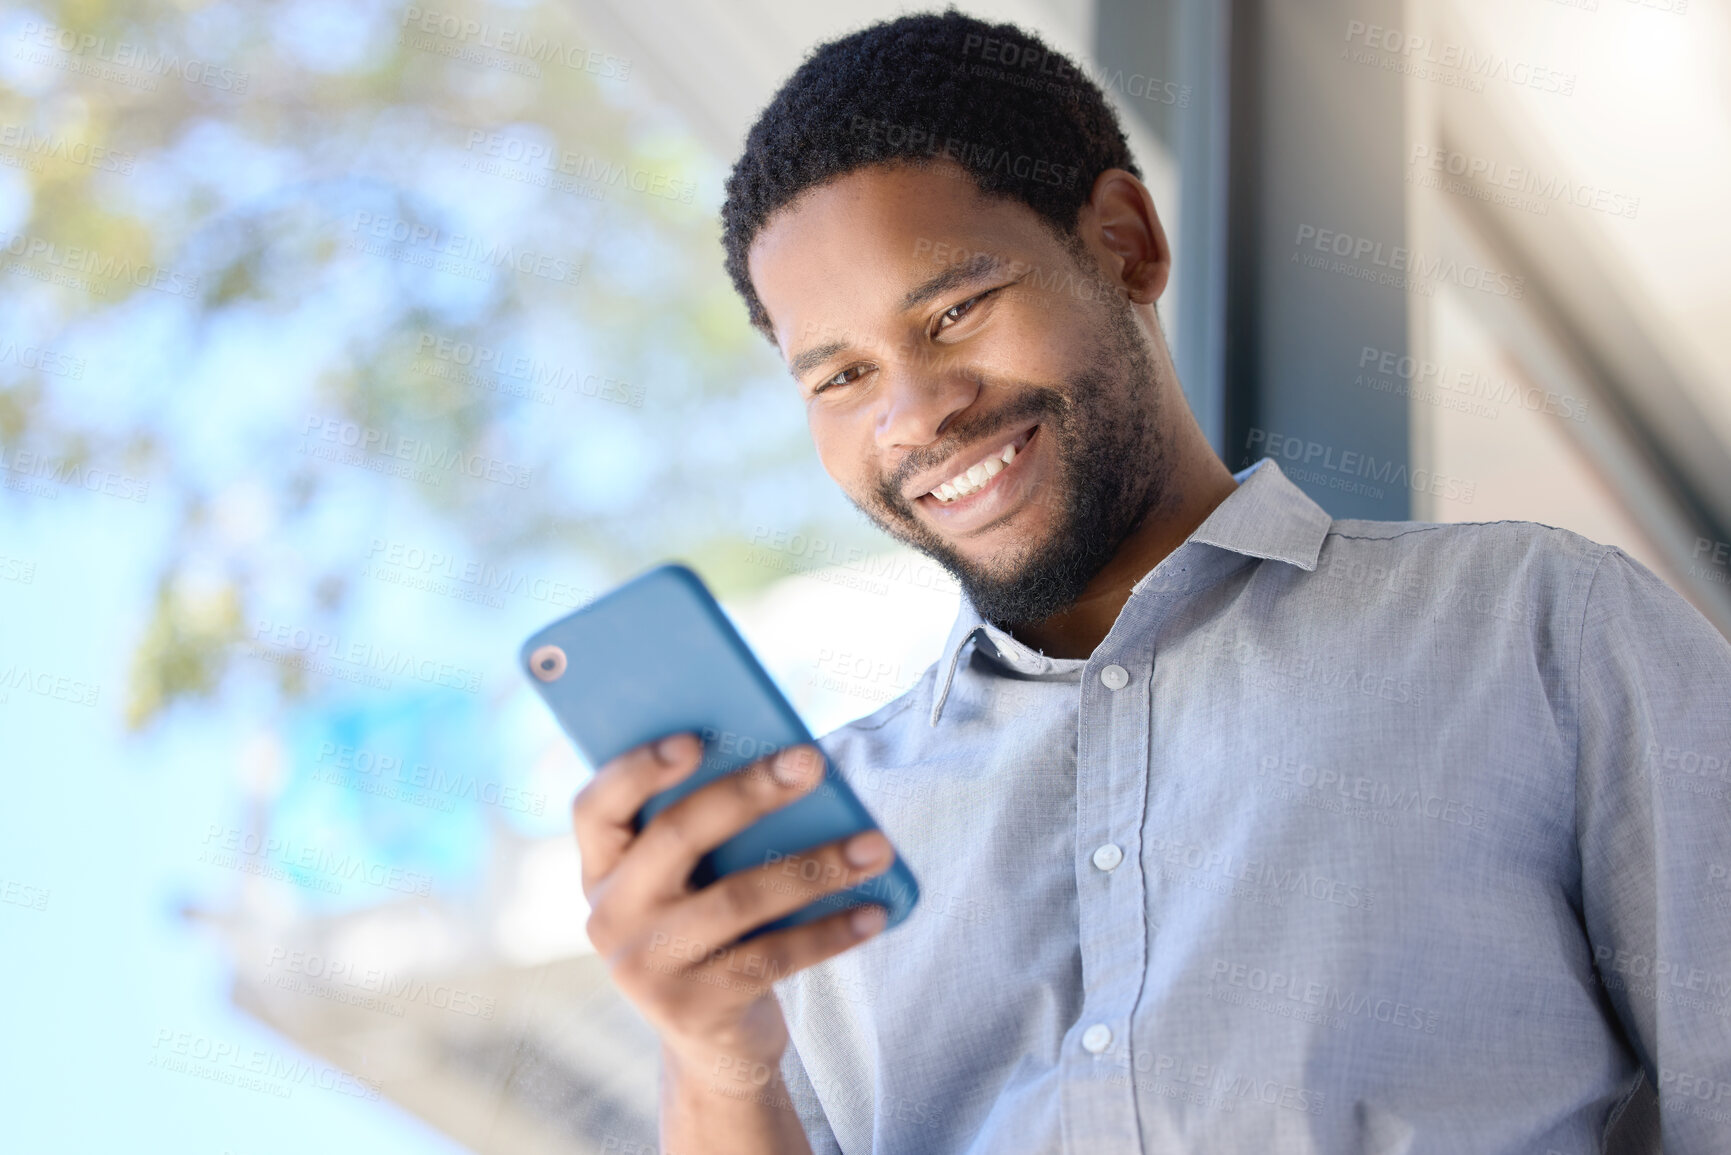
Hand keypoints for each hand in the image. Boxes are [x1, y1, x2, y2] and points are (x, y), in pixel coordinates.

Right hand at [572, 733, 891, 1069]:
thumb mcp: (693, 882)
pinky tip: (873, 912)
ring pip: (738, 900)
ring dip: (816, 867)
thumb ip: (712, 831)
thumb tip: (789, 767)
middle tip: (813, 763)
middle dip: (750, 792)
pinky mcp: (693, 1009)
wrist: (712, 1041)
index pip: (596, 806)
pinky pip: (772, 958)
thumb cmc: (713, 930)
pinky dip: (829, 932)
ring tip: (875, 846)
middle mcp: (610, 916)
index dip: (638, 768)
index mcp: (603, 868)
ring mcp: (646, 968)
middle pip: (677, 836)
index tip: (695, 737)